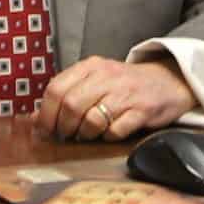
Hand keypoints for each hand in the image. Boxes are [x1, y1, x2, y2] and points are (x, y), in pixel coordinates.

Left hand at [35, 54, 197, 141]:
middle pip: (71, 105)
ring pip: (91, 120)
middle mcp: (107, 76)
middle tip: (67, 135)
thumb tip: (36, 119)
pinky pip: (115, 131)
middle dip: (64, 127)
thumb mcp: (95, 80)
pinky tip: (111, 131)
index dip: (46, 114)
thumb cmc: (125, 84)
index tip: (45, 129)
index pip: (56, 88)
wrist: (167, 81)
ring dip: (86, 134)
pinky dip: (108, 136)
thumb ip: (67, 93)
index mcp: (91, 67)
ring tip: (90, 133)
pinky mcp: (141, 110)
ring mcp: (125, 93)